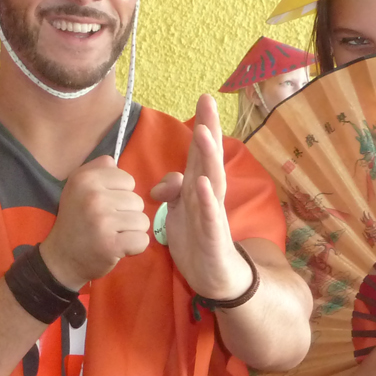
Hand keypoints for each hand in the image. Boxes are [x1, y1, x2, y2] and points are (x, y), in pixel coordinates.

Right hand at [41, 155, 148, 288]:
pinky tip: (118, 248)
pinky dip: (134, 247)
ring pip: (142, 220)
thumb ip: (98, 169)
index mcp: (85, 178)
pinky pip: (142, 240)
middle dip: (126, 214)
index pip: (127, 180)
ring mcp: (102, 221)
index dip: (121, 195)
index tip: (104, 206)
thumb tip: (116, 163)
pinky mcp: (110, 244)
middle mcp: (93, 196)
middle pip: (137, 200)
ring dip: (131, 231)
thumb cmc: (75, 220)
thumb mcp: (78, 187)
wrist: (61, 259)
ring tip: (112, 235)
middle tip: (106, 224)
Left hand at [149, 94, 251, 298]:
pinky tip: (202, 184)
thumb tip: (161, 183)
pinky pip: (210, 215)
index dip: (203, 126)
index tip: (204, 98)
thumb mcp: (179, 212)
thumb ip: (171, 191)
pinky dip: (206, 199)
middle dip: (209, 130)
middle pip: (209, 158)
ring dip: (208, 157)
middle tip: (207, 102)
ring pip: (212, 181)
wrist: (214, 276)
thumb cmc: (197, 239)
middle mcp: (210, 195)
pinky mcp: (214, 236)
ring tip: (203, 133)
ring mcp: (214, 214)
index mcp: (199, 188)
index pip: (200, 153)